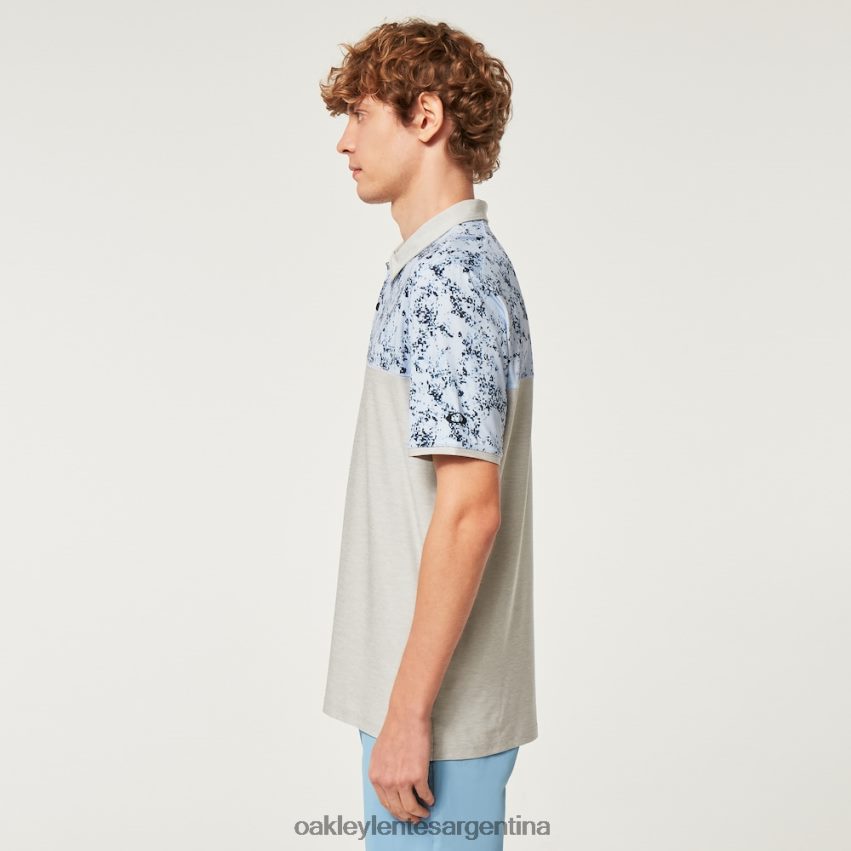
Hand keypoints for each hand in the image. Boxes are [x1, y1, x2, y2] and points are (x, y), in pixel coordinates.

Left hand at [368, 707, 434, 823]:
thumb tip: (388, 785)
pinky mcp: (418, 776)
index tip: (403, 814)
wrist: (406, 716)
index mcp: (376, 777)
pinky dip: (429, 800)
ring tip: (425, 812)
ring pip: (411, 808)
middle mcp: (387, 782)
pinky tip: (431, 799)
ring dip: (419, 813)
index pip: (386, 804)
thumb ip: (382, 771)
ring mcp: (402, 780)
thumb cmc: (395, 730)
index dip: (396, 812)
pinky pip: (425, 795)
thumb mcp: (378, 754)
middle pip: (398, 809)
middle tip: (416, 819)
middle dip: (408, 817)